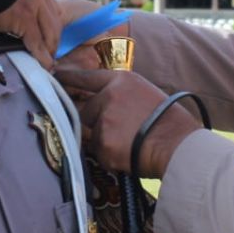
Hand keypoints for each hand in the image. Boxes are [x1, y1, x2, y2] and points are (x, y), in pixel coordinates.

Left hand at [54, 68, 200, 177]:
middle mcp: (107, 97)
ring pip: (89, 132)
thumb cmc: (168, 120)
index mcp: (120, 81)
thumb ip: (120, 94)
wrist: (178, 145)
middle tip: (116, 130)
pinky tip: (127, 153)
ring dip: (101, 139)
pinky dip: (108, 155)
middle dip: (93, 121)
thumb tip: (101, 102)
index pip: (85, 77)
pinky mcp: (103, 144)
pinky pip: (97, 151)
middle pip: (84, 110)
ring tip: (126, 141)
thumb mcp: (144, 93)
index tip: (55, 77)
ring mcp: (103, 121)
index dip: (69, 78)